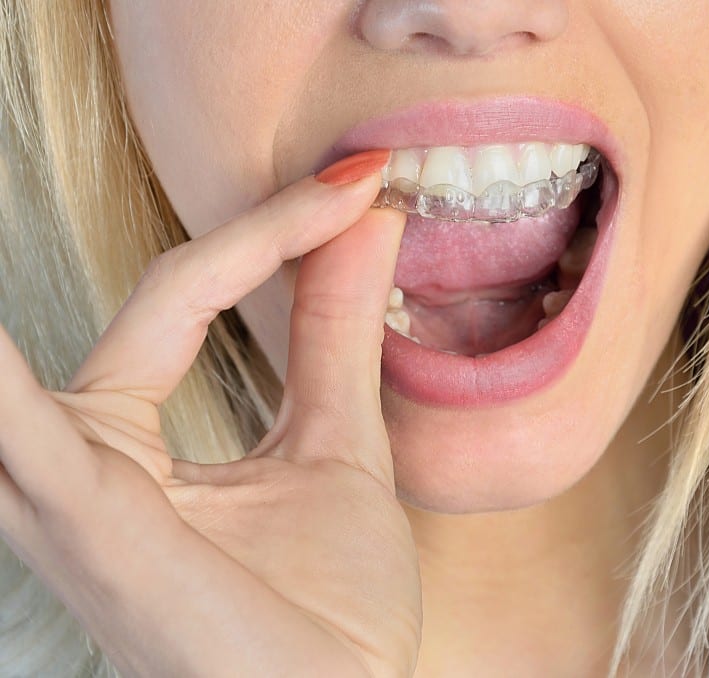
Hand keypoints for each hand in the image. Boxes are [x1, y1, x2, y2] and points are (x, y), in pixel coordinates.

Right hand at [0, 165, 420, 676]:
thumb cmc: (326, 614)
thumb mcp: (334, 444)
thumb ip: (333, 331)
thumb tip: (367, 217)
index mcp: (127, 444)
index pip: (194, 289)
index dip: (280, 228)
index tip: (367, 181)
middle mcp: (81, 461)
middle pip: (156, 300)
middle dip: (244, 236)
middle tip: (355, 171)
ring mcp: (72, 494)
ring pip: (46, 360)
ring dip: (45, 313)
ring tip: (144, 202)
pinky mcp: (87, 525)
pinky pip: (22, 435)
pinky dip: (1, 387)